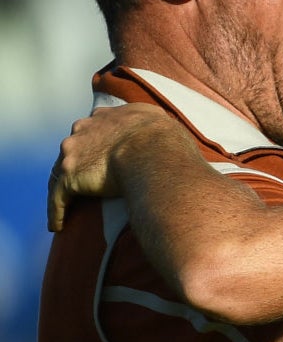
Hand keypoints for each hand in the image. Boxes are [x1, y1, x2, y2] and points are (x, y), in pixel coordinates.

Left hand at [47, 103, 170, 231]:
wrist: (154, 151)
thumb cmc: (166, 141)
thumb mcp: (161, 123)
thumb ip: (153, 127)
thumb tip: (166, 138)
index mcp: (108, 116)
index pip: (94, 126)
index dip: (96, 139)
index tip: (98, 151)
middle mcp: (86, 128)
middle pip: (74, 147)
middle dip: (77, 161)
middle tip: (84, 180)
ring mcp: (73, 152)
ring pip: (61, 172)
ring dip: (64, 189)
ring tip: (66, 207)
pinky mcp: (69, 176)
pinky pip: (57, 197)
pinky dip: (56, 211)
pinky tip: (58, 225)